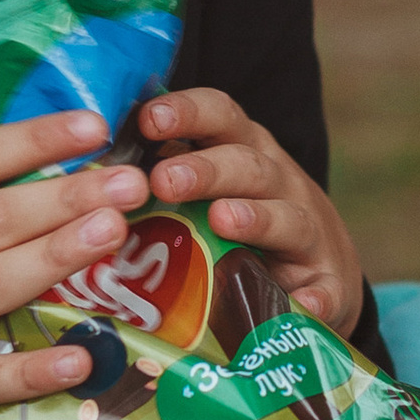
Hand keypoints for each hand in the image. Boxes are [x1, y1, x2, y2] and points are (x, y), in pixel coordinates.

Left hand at [138, 90, 361, 336]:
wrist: (323, 275)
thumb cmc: (248, 227)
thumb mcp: (216, 190)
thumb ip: (168, 180)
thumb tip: (92, 179)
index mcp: (246, 154)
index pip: (221, 117)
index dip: (187, 112)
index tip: (148, 118)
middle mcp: (281, 186)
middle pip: (248, 166)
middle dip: (206, 169)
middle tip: (163, 181)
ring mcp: (309, 235)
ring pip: (287, 218)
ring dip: (255, 217)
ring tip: (222, 220)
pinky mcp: (328, 287)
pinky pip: (323, 293)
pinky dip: (313, 300)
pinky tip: (301, 306)